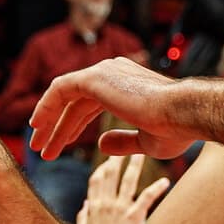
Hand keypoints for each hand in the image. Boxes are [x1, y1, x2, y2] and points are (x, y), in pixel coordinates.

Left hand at [30, 56, 198, 161]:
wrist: (185, 114)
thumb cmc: (176, 129)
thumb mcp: (145, 141)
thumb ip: (123, 141)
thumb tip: (100, 145)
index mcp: (127, 84)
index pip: (91, 105)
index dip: (73, 127)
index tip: (60, 147)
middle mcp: (114, 72)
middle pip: (76, 102)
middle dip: (59, 127)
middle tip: (44, 151)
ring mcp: (104, 72)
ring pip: (65, 96)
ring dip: (49, 122)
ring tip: (38, 148)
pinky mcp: (95, 77)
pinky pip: (60, 89)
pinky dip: (46, 106)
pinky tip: (38, 126)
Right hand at [75, 153, 170, 223]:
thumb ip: (84, 217)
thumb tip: (85, 205)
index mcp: (93, 207)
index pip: (96, 180)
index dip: (103, 168)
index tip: (109, 159)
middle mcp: (105, 204)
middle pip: (111, 174)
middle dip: (118, 158)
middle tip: (125, 145)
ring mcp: (120, 209)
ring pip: (128, 180)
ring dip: (135, 165)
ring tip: (143, 152)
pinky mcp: (134, 218)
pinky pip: (146, 198)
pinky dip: (156, 188)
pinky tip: (166, 181)